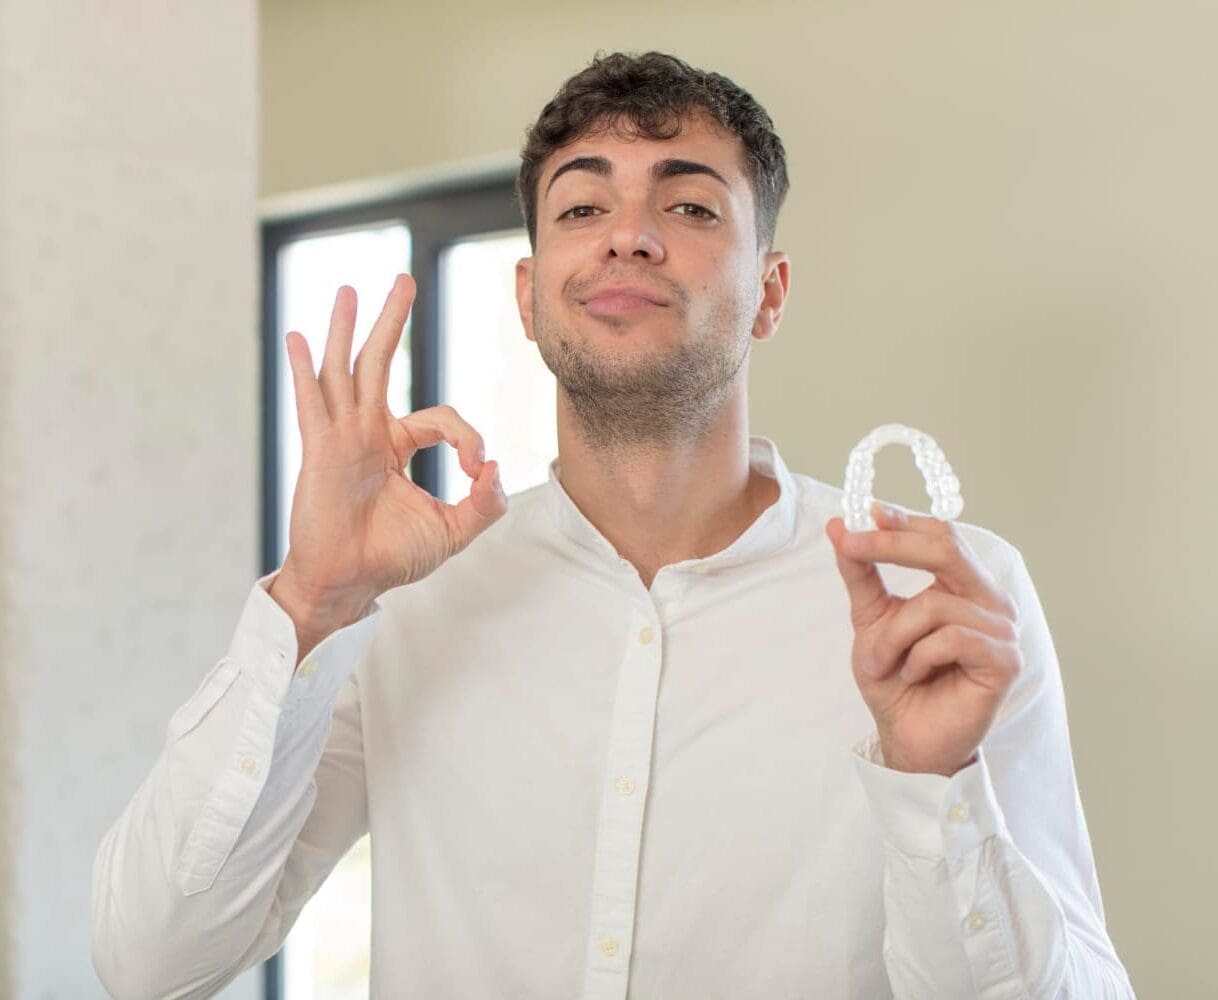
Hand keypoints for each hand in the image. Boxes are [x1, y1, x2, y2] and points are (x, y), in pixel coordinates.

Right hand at [278, 274, 507, 612]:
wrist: (350, 584)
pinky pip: (313, 403)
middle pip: (380, 365)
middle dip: (393, 321)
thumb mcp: (452, 531)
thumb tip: (495, 469)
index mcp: (396, 448)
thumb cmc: (391, 559)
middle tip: (404, 279)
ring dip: (348, 329)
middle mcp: (367, 434)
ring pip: (345, 372)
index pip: (439, 420)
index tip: (475, 469)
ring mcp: (341, 438)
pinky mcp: (320, 451)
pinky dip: (305, 369)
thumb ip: (482, 504)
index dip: (466, 437)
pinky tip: (297, 337)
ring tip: (349, 289)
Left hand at [825, 501, 1021, 776]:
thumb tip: (837, 526)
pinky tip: (914, 675)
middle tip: (851, 546)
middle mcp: (990, 599)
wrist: (907, 737)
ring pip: (934, 604)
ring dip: (893, 634)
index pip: (940, 535)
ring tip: (883, 661)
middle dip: (892, 545)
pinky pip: (949, 639)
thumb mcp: (870, 618)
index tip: (862, 513)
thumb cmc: (895, 678)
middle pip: (947, 548)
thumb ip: (860, 572)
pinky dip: (917, 657)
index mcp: (963, 583)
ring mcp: (1003, 629)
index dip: (901, 521)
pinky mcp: (1005, 661)